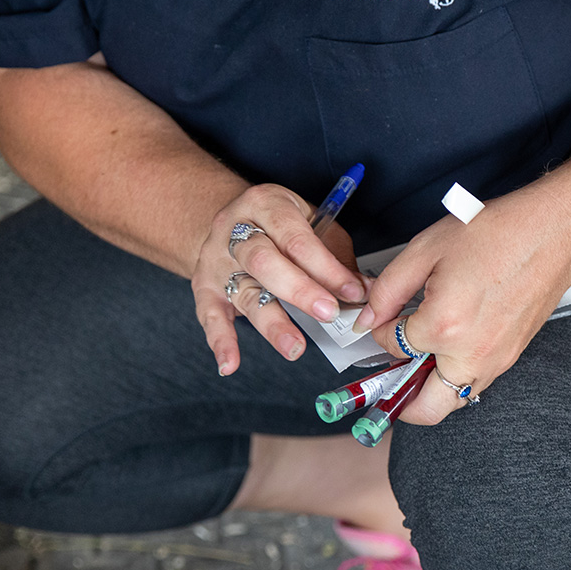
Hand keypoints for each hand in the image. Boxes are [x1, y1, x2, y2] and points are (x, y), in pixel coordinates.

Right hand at [192, 183, 369, 374]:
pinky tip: (230, 364)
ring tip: (295, 347)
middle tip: (329, 313)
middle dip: (300, 291)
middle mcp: (236, 230)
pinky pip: (209, 316)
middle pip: (265, 262)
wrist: (231, 219)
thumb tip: (366, 291)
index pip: (297, 239)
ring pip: (243, 292)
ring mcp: (217, 260)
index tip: (353, 292)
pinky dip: (220, 342)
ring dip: (271, 323)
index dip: (327, 268)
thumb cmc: (279, 224)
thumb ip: (336, 257)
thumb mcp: (310, 223)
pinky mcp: (204, 287)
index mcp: (266, 204)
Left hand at [352, 197, 570, 424]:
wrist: (554, 233)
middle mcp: (470, 353)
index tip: (382, 320)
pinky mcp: (511, 357)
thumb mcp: (426, 249)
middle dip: (400, 401)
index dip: (380, 331)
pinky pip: (475, 383)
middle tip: (388, 382)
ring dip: (429, 390)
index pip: (393, 346)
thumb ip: (388, 289)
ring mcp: (495, 360)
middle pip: (425, 408)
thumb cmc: (498, 233)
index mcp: (442, 326)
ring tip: (418, 360)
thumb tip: (369, 318)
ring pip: (453, 400)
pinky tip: (448, 346)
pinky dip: (454, 376)